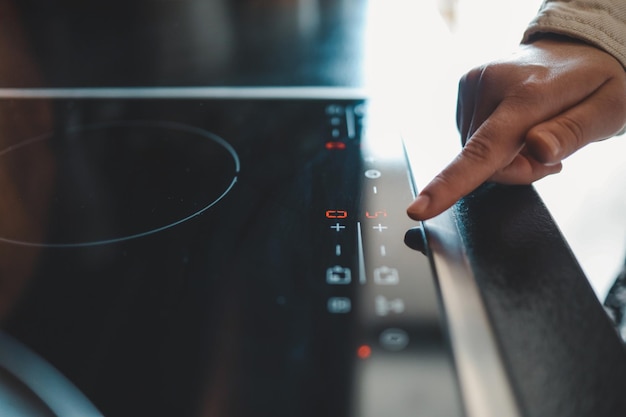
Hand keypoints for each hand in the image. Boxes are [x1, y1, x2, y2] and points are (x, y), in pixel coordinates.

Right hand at [407, 35, 625, 219]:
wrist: (576, 48)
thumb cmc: (596, 81)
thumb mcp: (609, 109)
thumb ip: (573, 133)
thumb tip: (539, 151)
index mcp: (529, 94)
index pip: (484, 149)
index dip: (450, 184)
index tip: (419, 208)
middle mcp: (491, 84)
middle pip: (482, 162)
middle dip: (513, 170)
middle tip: (547, 154)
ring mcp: (474, 83)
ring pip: (473, 152)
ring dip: (503, 156)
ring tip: (534, 135)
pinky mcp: (465, 87)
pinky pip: (472, 136)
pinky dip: (493, 141)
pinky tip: (516, 126)